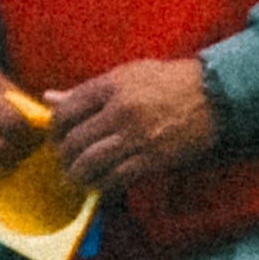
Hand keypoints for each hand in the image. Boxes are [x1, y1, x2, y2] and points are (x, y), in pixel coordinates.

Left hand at [43, 54, 222, 195]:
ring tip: (74, 177)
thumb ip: (85, 91)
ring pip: (92, 161)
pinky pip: (117, 176)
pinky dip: (102, 184)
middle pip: (75, 139)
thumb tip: (47, 98)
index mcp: (110, 86)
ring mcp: (137, 136)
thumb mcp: (124, 75)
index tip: (55, 136)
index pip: (66, 110)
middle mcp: (121, 111)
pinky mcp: (153, 157)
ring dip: (77, 174)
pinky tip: (97, 184)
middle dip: (62, 155)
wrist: (211, 94)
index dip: (53, 128)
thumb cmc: (164, 81)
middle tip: (62, 160)